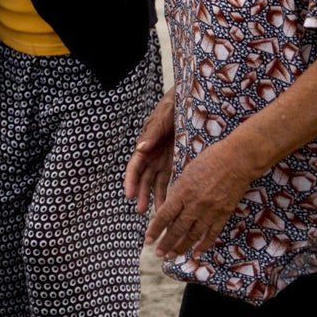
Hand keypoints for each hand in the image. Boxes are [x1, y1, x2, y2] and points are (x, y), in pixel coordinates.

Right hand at [124, 89, 175, 213]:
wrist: (187, 103)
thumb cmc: (171, 108)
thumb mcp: (162, 119)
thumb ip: (151, 134)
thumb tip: (140, 148)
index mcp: (144, 146)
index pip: (134, 166)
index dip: (130, 180)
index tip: (128, 194)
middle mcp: (150, 155)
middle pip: (142, 178)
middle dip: (140, 194)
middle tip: (140, 210)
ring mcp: (161, 160)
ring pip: (155, 183)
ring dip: (154, 197)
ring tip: (156, 213)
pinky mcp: (173, 162)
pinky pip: (169, 180)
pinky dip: (168, 192)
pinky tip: (170, 205)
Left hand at [143, 141, 256, 260]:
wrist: (237, 160)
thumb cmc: (210, 160)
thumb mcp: (186, 172)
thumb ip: (178, 192)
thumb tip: (170, 208)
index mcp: (182, 192)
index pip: (164, 216)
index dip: (155, 230)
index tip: (148, 240)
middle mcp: (194, 205)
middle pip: (177, 229)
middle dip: (166, 244)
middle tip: (159, 254)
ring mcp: (210, 211)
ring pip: (193, 235)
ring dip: (181, 247)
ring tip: (172, 256)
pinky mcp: (223, 214)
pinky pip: (212, 234)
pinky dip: (203, 245)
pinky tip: (196, 253)